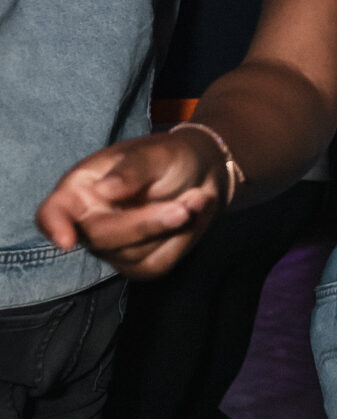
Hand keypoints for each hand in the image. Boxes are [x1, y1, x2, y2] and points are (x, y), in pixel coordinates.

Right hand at [36, 132, 226, 278]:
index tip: (67, 240)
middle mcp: (88, 221)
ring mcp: (111, 247)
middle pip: (100, 237)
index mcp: (80, 189)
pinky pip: (155, 265)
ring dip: (171, 229)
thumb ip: (131, 169)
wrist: (202, 174)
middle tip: (184, 208)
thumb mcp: (155, 153)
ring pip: (132, 255)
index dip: (54, 226)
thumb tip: (105, 190)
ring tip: (194, 199)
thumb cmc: (167, 158)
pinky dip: (180, 243)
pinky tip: (190, 218)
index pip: (52, 213)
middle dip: (144, 224)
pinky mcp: (138, 264)